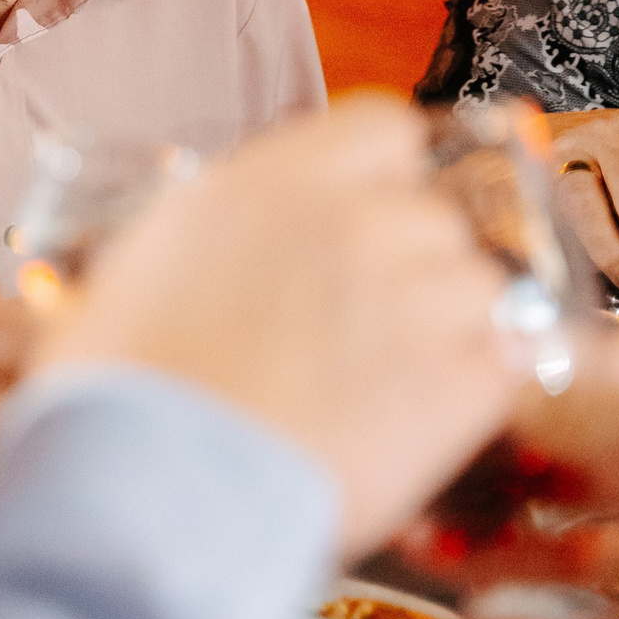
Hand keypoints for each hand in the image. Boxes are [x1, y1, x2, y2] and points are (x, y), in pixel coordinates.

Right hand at [37, 99, 519, 553]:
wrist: (146, 489)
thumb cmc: (114, 392)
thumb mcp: (134, 272)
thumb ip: (207, 237)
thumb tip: (221, 247)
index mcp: (270, 184)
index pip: (381, 129)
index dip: (380, 174)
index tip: (364, 209)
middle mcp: (352, 225)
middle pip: (437, 215)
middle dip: (412, 263)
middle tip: (364, 321)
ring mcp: (413, 303)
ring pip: (483, 289)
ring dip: (449, 329)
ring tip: (388, 384)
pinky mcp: (455, 388)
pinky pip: (504, 368)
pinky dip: (473, 394)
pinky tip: (416, 424)